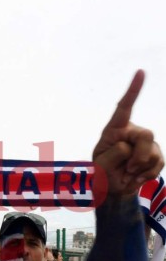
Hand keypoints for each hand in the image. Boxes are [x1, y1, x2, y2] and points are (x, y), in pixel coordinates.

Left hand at [92, 70, 162, 196]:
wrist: (114, 188)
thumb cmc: (103, 173)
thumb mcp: (101, 165)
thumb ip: (114, 154)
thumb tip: (130, 148)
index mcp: (114, 129)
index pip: (124, 108)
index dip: (133, 90)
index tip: (140, 72)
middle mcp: (132, 133)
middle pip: (146, 135)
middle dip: (139, 156)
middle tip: (128, 169)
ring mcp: (146, 143)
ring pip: (153, 152)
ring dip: (140, 168)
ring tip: (128, 173)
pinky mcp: (156, 155)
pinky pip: (159, 163)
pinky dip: (147, 175)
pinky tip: (137, 177)